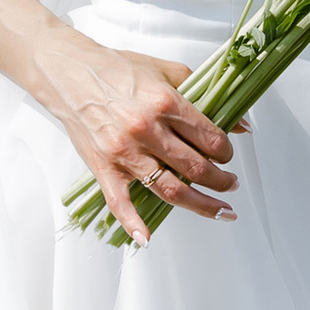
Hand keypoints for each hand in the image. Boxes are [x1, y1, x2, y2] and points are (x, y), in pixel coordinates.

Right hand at [36, 30, 237, 242]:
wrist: (70, 73)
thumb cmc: (117, 70)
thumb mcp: (166, 71)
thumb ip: (203, 93)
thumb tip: (239, 124)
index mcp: (164, 103)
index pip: (210, 139)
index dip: (226, 152)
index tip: (228, 155)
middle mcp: (146, 129)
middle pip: (196, 168)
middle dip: (221, 181)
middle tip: (230, 184)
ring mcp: (124, 152)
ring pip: (171, 190)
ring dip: (201, 205)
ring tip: (219, 210)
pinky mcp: (103, 167)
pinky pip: (120, 202)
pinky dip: (133, 224)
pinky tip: (147, 238)